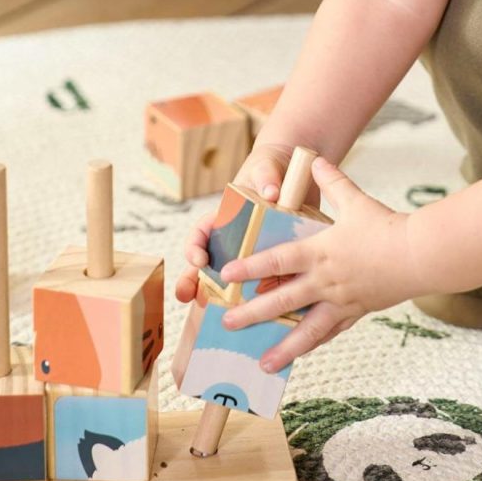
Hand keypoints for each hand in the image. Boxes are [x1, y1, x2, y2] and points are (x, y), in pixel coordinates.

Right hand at [174, 142, 313, 303]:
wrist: (296, 170)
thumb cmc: (273, 166)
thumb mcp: (266, 167)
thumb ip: (266, 176)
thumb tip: (271, 191)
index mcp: (225, 215)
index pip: (202, 234)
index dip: (195, 248)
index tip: (199, 260)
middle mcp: (234, 236)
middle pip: (208, 262)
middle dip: (192, 280)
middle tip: (184, 296)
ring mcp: (252, 249)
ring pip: (232, 276)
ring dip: (220, 295)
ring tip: (211, 313)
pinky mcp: (274, 257)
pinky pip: (264, 279)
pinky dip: (260, 295)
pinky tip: (261, 312)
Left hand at [219, 157, 416, 370]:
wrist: (422, 256)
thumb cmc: (387, 226)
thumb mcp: (356, 200)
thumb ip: (333, 182)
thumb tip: (316, 159)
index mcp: (321, 252)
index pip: (278, 260)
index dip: (251, 267)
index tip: (227, 275)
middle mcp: (326, 281)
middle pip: (283, 301)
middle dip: (252, 314)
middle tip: (227, 323)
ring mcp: (341, 301)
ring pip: (306, 330)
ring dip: (283, 347)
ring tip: (262, 363)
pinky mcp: (356, 313)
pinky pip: (330, 332)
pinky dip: (313, 344)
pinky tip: (299, 354)